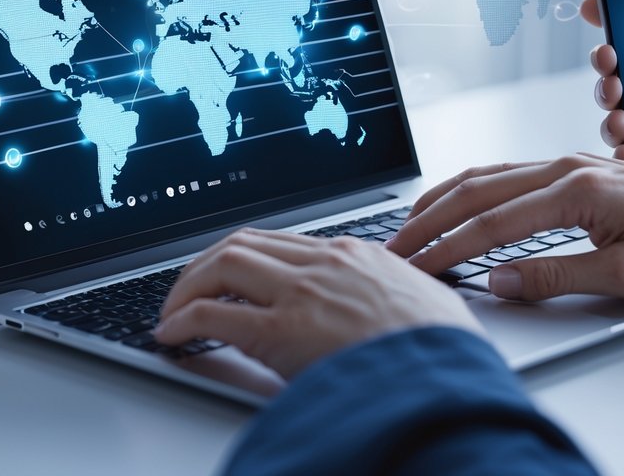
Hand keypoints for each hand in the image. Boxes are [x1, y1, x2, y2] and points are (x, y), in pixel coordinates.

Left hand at [157, 228, 482, 378]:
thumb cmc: (447, 353)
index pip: (284, 242)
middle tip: (188, 290)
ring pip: (224, 265)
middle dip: (207, 266)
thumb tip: (394, 306)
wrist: (451, 380)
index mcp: (359, 255)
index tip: (230, 277)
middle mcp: (325, 264)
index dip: (247, 258)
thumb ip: (397, 294)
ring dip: (188, 286)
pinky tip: (172, 333)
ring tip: (174, 310)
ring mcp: (302, 294)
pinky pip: (214, 316)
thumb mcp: (427, 304)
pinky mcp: (282, 333)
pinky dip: (183, 320)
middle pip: (245, 244)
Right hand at [386, 153, 623, 301]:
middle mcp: (572, 168)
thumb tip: (499, 280)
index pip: (491, 223)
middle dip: (431, 219)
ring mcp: (580, 165)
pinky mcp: (591, 173)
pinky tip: (471, 200)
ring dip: (450, 198)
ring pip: (495, 174)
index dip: (446, 249)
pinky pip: (518, 174)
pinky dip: (481, 189)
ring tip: (415, 220)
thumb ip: (558, 275)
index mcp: (578, 190)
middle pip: (480, 189)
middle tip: (395, 245)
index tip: (413, 267)